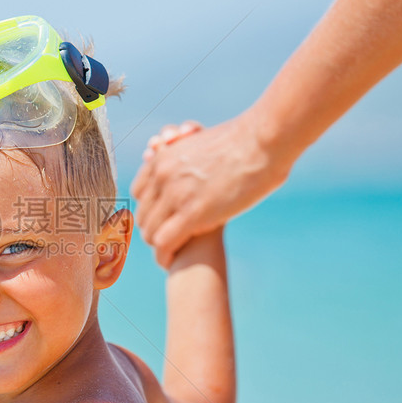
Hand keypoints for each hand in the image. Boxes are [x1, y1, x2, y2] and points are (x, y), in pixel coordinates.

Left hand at [132, 112, 288, 266]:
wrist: (263, 141)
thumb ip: (187, 154)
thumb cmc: (243, 140)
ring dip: (159, 246)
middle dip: (154, 230)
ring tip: (171, 254)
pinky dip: (165, 256)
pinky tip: (171, 262)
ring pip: (150, 231)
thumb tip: (191, 163)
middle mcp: (162, 176)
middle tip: (167, 242)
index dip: (150, 208)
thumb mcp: (201, 142)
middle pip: (142, 215)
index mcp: (163, 158)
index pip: (138, 192)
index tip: (162, 218)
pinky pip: (164, 242)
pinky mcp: (193, 213)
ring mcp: (176, 194)